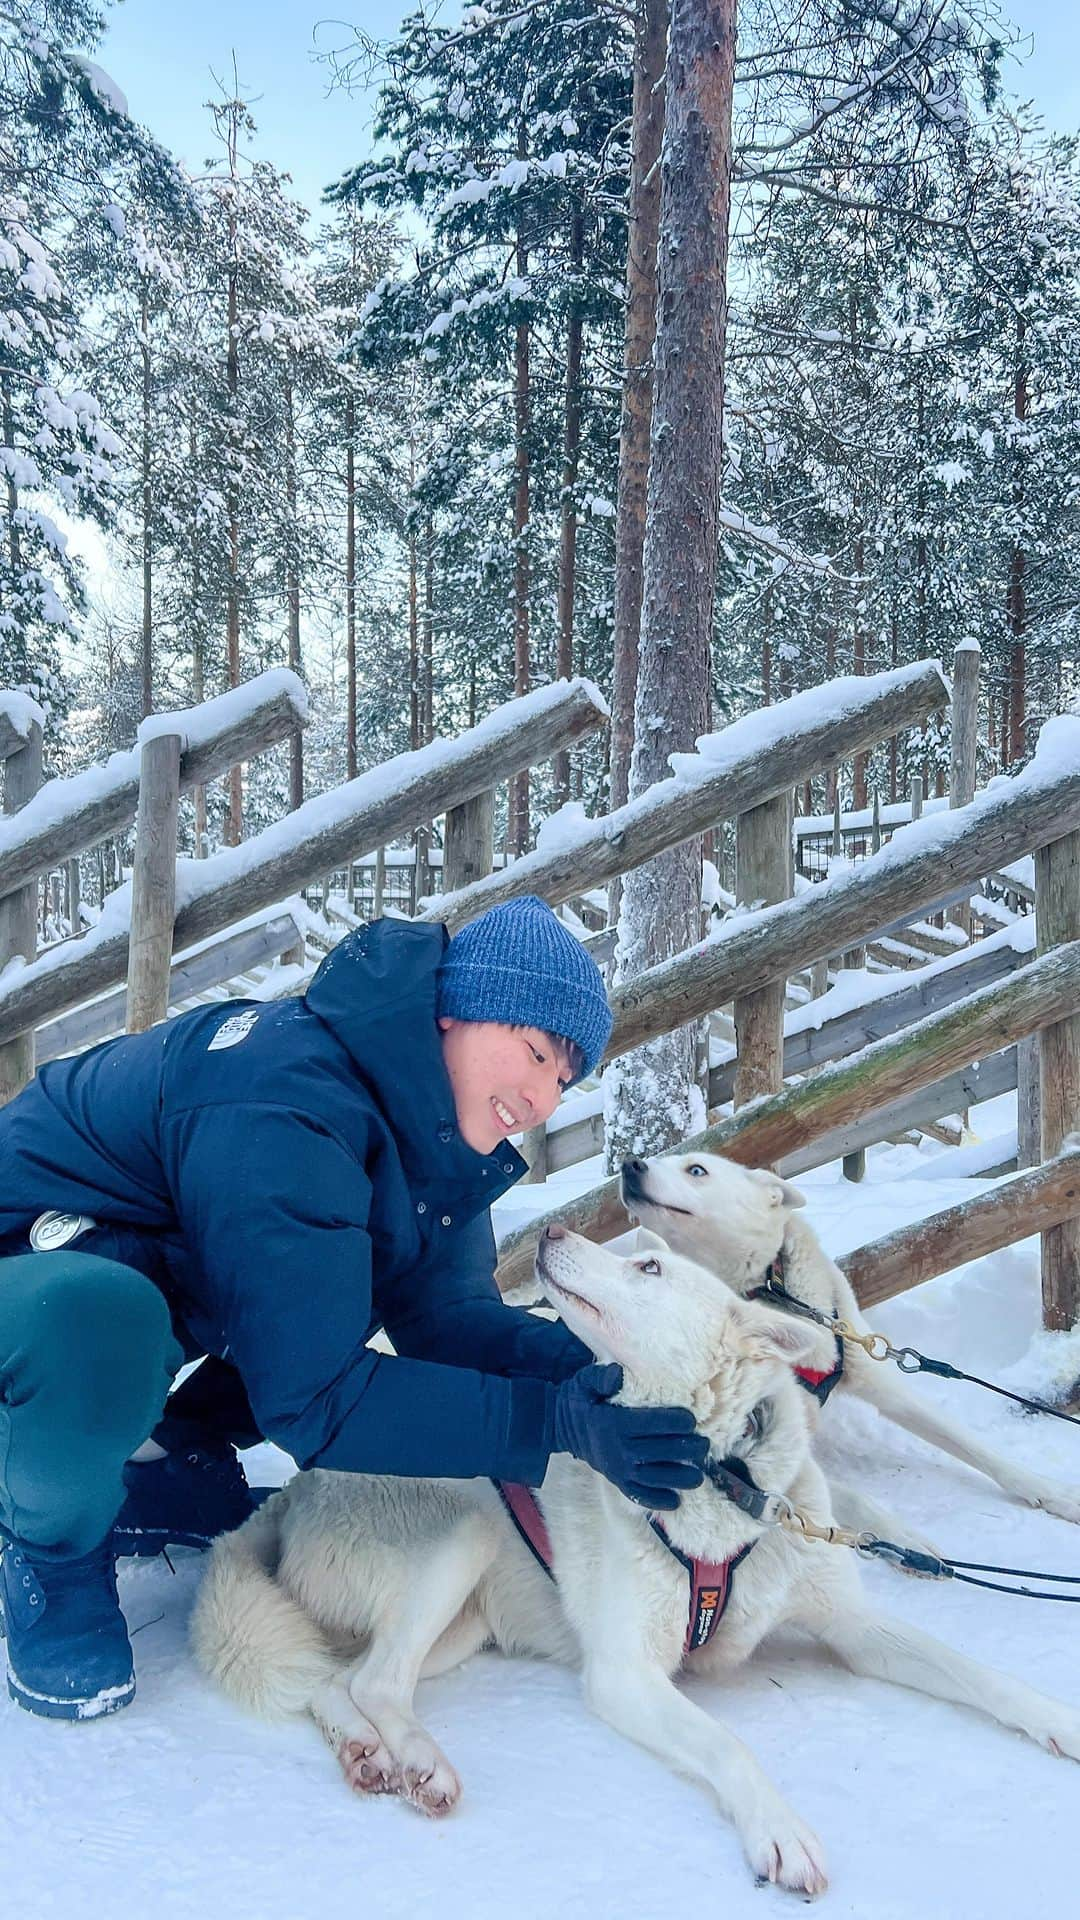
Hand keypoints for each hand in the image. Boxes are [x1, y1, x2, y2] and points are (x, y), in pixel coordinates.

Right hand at [552, 1362, 707, 1509]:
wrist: (559, 1427)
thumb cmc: (579, 1400)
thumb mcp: (585, 1381)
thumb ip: (601, 1377)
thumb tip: (618, 1374)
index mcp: (613, 1423)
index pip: (651, 1423)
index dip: (676, 1421)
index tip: (692, 1419)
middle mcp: (617, 1449)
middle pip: (660, 1452)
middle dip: (687, 1450)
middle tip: (704, 1445)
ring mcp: (617, 1469)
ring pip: (654, 1478)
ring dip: (680, 1479)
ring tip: (699, 1476)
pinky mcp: (616, 1481)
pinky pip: (639, 1495)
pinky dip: (658, 1501)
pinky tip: (677, 1501)